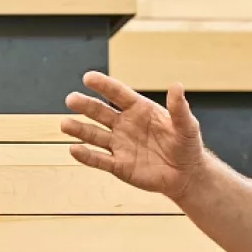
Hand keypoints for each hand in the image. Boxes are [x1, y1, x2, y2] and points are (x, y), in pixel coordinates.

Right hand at [62, 72, 206, 198]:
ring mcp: (120, 145)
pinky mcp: (119, 166)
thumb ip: (179, 108)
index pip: (118, 94)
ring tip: (64, 124)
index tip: (88, 77)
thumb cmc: (187, 145)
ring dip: (79, 129)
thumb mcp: (187, 125)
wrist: (186, 174)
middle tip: (71, 99)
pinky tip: (74, 149)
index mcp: (139, 110)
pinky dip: (86, 156)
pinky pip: (99, 160)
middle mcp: (125, 125)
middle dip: (85, 106)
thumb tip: (176, 86)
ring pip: (94, 135)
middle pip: (100, 112)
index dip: (104, 85)